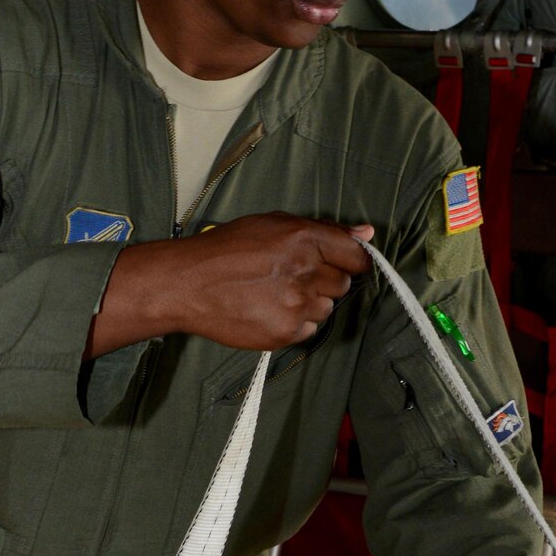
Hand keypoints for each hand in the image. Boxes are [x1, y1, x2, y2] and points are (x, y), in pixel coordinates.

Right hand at [86, 215, 373, 357]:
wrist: (188, 283)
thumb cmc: (227, 248)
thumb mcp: (273, 224)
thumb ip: (325, 230)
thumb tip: (367, 234)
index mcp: (304, 238)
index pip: (356, 257)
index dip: (351, 262)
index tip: (341, 265)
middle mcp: (305, 270)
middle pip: (342, 284)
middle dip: (324, 281)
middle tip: (291, 276)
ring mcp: (297, 304)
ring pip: (327, 308)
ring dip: (310, 302)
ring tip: (276, 293)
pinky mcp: (286, 331)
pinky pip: (309, 329)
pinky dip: (295, 322)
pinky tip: (269, 310)